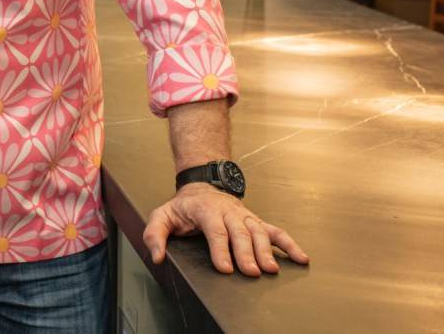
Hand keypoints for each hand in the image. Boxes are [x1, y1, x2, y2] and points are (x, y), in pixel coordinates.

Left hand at [142, 183, 308, 276]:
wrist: (202, 185)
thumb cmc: (183, 206)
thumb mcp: (162, 215)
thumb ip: (155, 234)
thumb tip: (157, 255)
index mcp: (205, 210)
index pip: (214, 230)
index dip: (220, 249)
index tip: (224, 268)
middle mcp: (228, 212)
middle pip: (239, 232)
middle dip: (245, 253)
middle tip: (250, 272)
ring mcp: (245, 216)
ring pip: (258, 232)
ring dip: (266, 250)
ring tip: (270, 269)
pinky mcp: (255, 221)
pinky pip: (275, 231)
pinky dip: (289, 244)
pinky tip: (301, 258)